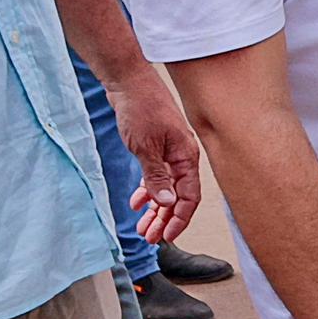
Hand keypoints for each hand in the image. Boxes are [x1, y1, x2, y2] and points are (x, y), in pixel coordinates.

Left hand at [107, 73, 205, 244]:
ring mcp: (169, 152)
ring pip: (166, 188)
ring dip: (155, 209)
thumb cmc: (140, 107)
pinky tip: (137, 202)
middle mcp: (181, 156)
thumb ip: (157, 177)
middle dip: (165, 219)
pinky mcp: (155, 147)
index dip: (180, 218)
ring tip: (143, 226)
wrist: (127, 80)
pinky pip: (156, 176)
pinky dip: (147, 190)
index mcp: (186, 156)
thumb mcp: (145, 148)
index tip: (166, 235)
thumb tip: (168, 203)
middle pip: (178, 196)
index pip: (190, 196)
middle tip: (151, 238)